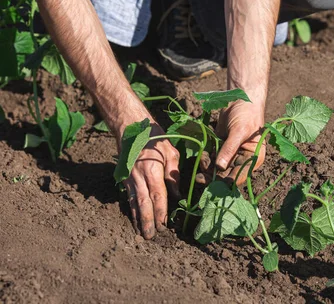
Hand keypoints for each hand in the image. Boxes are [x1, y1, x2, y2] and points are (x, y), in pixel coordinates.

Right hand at [121, 124, 180, 238]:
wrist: (130, 127)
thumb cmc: (155, 138)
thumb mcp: (171, 152)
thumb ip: (174, 174)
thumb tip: (177, 195)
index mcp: (152, 170)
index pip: (158, 195)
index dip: (160, 212)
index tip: (164, 225)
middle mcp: (139, 176)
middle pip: (143, 203)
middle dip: (147, 221)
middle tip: (150, 237)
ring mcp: (129, 178)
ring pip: (134, 203)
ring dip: (138, 219)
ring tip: (142, 234)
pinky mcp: (124, 178)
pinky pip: (128, 197)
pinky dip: (132, 209)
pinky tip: (135, 219)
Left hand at [195, 101, 264, 185]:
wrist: (240, 98)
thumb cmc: (246, 114)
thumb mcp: (239, 132)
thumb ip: (229, 149)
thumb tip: (220, 167)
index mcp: (253, 159)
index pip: (239, 176)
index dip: (226, 182)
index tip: (212, 185)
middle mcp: (243, 159)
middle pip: (227, 174)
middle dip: (213, 176)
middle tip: (200, 177)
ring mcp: (231, 153)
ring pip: (217, 167)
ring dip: (208, 166)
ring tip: (203, 159)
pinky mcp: (221, 146)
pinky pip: (212, 156)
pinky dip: (206, 157)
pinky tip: (202, 154)